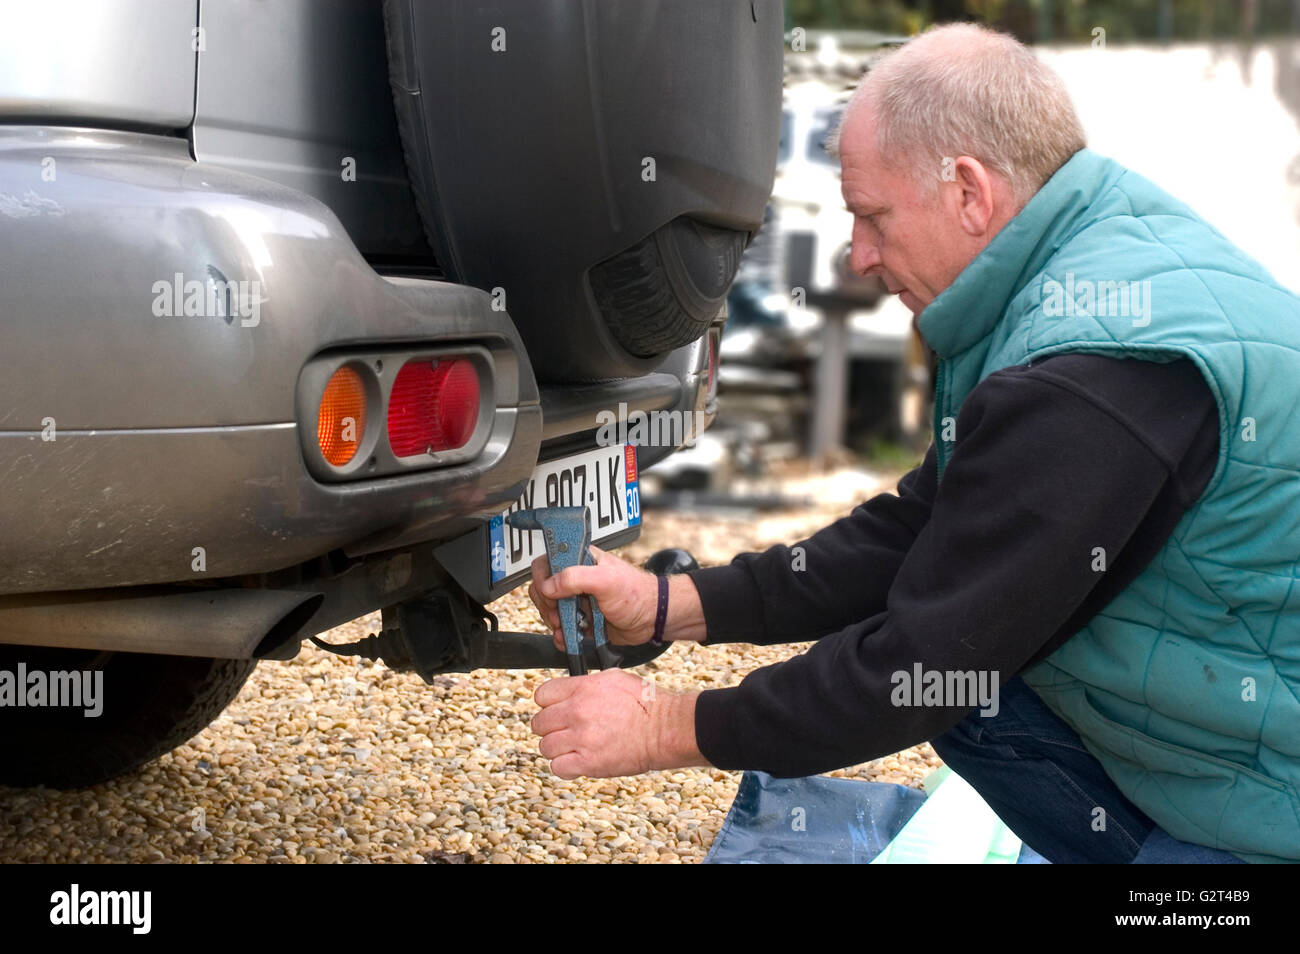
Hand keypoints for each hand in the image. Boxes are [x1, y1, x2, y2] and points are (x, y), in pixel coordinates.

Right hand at [527, 544, 658, 651]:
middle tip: (559, 613)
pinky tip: (568, 638)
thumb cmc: (636, 593)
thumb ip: (575, 578)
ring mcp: (577, 601)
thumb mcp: (606, 580)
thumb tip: (549, 586)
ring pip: (549, 611)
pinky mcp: (581, 620)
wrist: (651, 619)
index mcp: (580, 561)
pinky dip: (561, 636)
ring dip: (554, 622)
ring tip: (567, 627)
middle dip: (547, 605)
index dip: (543, 578)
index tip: (552, 593)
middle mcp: (576, 579)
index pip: (546, 562)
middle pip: (543, 589)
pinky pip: (561, 628)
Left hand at [531, 669, 703, 778]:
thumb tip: (573, 689)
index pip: (542, 695)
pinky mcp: (588, 763)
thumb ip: (587, 684)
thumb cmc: (647, 704)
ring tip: (573, 748)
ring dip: (557, 749)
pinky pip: (557, 767)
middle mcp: (578, 712)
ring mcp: (581, 738)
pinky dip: (565, 767)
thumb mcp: (615, 679)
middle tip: (564, 731)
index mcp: (583, 689)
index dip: (548, 704)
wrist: (665, 730)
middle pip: (539, 722)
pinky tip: (577, 762)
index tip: (555, 710)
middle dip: (550, 727)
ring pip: (545, 746)